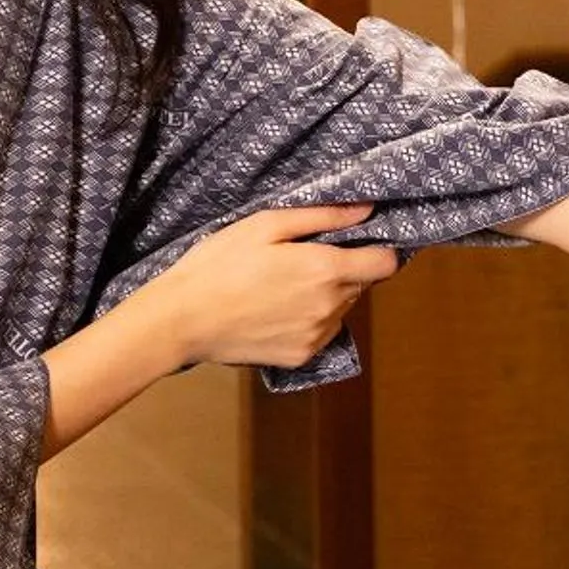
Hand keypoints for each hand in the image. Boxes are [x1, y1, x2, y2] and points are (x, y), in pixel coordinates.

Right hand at [141, 202, 400, 372]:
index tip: (356, 243)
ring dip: (326, 296)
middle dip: (343, 270)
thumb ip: (323, 217)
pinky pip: (321, 333)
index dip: (376, 250)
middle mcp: (330, 308)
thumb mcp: (266, 224)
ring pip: (342, 310)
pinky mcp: (301, 358)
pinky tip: (276, 310)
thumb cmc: (220, 263)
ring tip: (283, 286)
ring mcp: (317, 337)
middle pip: (362, 285)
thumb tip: (367, 210)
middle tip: (303, 259)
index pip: (385, 264)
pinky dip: (309, 321)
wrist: (183, 320)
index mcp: (326, 271)